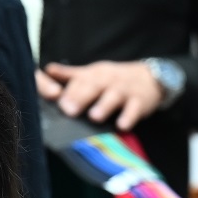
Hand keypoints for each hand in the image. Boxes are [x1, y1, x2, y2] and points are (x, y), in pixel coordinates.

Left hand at [42, 60, 165, 130]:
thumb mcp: (93, 74)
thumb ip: (70, 75)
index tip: (54, 98)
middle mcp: (108, 80)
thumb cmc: (114, 79)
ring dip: (104, 106)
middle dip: (81, 97)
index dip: (67, 89)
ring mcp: (125, 91)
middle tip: (68, 110)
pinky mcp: (140, 102)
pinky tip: (122, 126)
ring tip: (94, 116)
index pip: (79, 80)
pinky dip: (129, 117)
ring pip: (114, 97)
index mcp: (94, 74)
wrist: (150, 78)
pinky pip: (135, 109)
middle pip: (94, 86)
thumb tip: (47, 70)